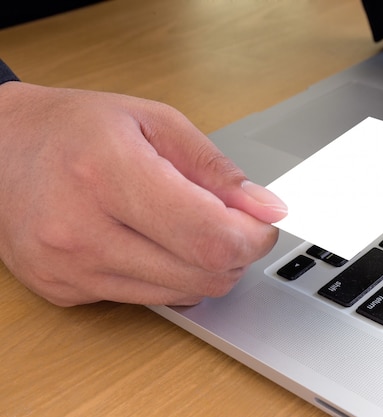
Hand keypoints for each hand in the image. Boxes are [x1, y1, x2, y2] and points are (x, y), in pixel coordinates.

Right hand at [0, 82, 286, 305]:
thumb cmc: (74, 128)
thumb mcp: (153, 121)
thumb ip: (215, 169)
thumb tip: (265, 208)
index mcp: (108, 174)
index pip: (209, 238)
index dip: (253, 238)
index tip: (263, 224)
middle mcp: (82, 231)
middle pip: (202, 275)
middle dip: (238, 254)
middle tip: (235, 224)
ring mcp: (69, 269)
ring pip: (182, 295)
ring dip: (207, 267)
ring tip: (193, 228)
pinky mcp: (65, 291)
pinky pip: (149, 300)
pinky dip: (172, 277)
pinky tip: (158, 244)